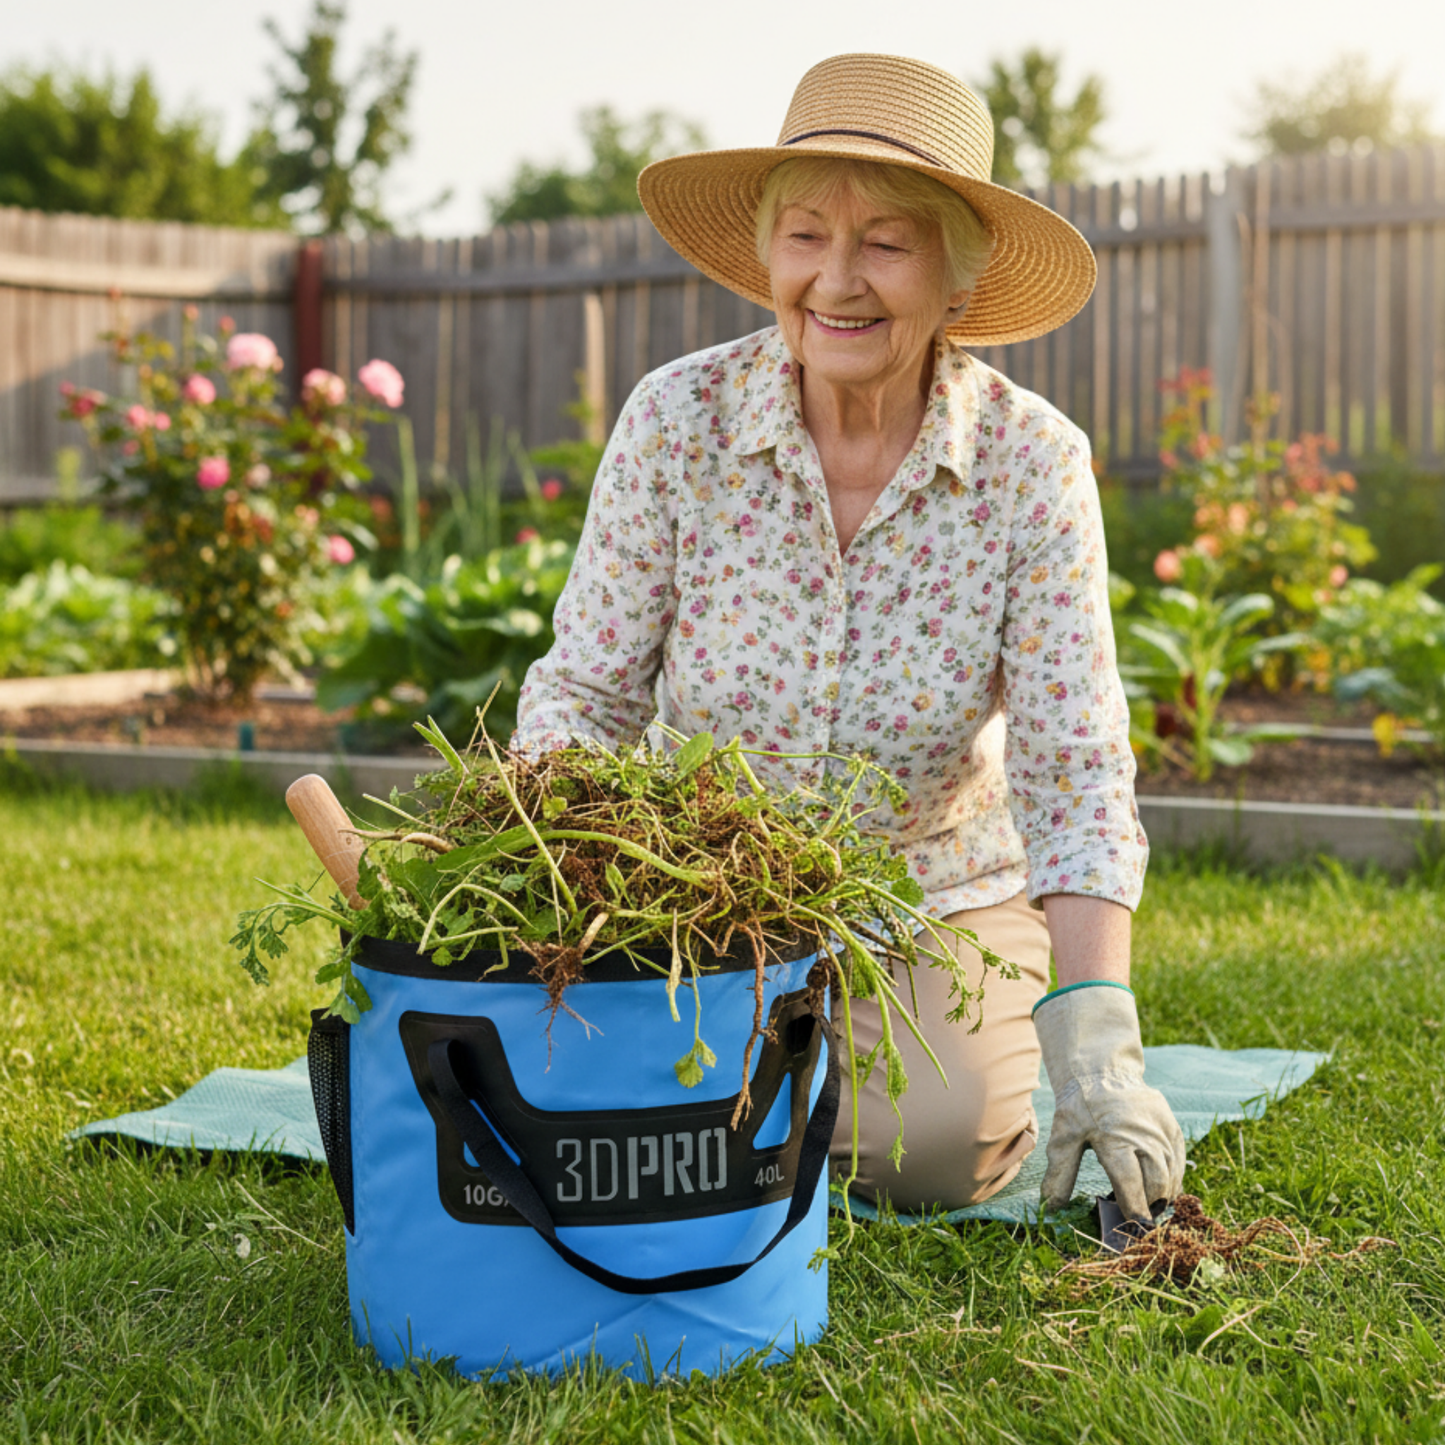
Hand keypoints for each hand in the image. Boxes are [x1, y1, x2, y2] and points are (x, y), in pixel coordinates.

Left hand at [1032, 983, 1185, 1220]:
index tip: (1134, 1225)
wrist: (1102, 1073)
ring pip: (1171, 1175)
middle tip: (1137, 1216)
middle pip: (1156, 1183)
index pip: (1130, 1184)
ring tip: (1147, 1204)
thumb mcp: (1063, 1138)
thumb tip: (1050, 1207)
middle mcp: (1143, 1136)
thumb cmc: (1080, 1109)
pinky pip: (1178, 1161)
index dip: (1134, 1208)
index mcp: (1114, 1139)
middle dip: (1148, 1204)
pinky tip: (1159, 1186)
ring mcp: (1161, 1131)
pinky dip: (1172, 1178)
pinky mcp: (1172, 1127)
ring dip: (1162, 1194)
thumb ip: (1060, 1174)